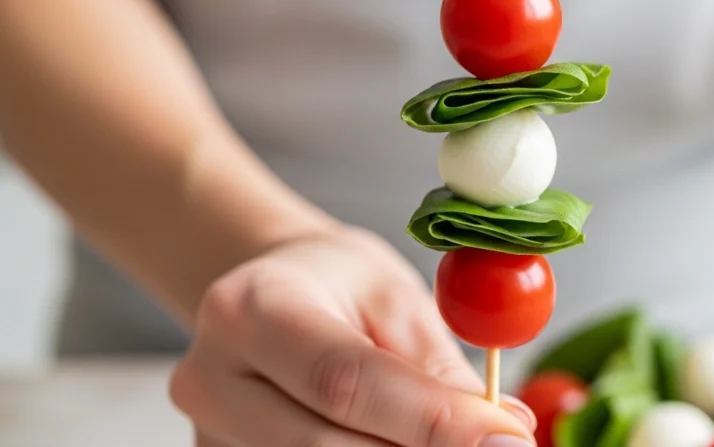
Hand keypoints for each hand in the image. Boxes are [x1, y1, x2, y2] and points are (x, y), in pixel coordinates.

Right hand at [169, 227, 536, 446]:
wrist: (267, 289)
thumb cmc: (334, 284)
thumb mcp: (394, 297)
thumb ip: (438, 368)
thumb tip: (505, 431)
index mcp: (253, 308)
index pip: (345, 380)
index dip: (430, 419)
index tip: (505, 438)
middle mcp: (213, 377)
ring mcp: (208, 431)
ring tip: (448, 438)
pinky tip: (399, 441)